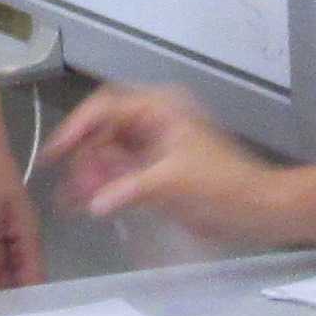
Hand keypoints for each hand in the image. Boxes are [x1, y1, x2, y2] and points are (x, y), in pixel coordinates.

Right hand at [39, 83, 311, 242]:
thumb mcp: (174, 183)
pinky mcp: (157, 172)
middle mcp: (154, 121)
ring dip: (89, 174)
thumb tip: (92, 204)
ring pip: (109, 153)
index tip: (56, 153)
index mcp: (161, 108)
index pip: (106, 106)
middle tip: (66, 187)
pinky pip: (121, 173)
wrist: (259, 210)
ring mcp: (155, 147)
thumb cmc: (224, 187)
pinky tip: (87, 205)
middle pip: (104, 130)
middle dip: (83, 157)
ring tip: (69, 202)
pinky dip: (104, 187)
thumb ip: (129, 190)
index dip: (77, 127)